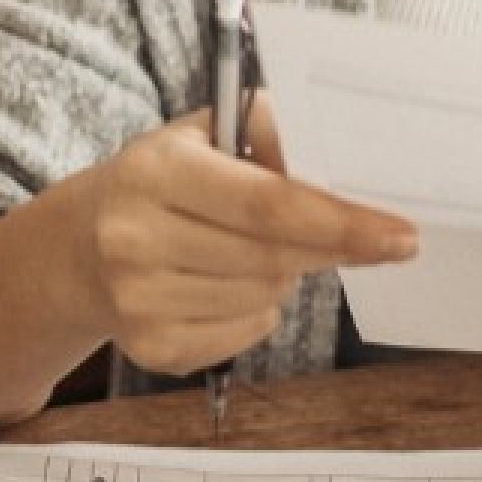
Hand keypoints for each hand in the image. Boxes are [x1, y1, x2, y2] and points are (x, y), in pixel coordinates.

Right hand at [69, 100, 415, 377]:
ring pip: (264, 297)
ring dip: (284, 275)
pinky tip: (229, 285)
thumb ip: (267, 132)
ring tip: (253, 250)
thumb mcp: (205, 133)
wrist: (80, 249)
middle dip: (331, 248)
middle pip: (274, 257)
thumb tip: (340, 156)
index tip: (401, 234)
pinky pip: (247, 333)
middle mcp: (135, 238)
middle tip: (371, 239)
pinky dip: (258, 310)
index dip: (341, 222)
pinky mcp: (151, 349)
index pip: (268, 204)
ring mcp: (138, 301)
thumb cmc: (166, 181)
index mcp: (155, 170)